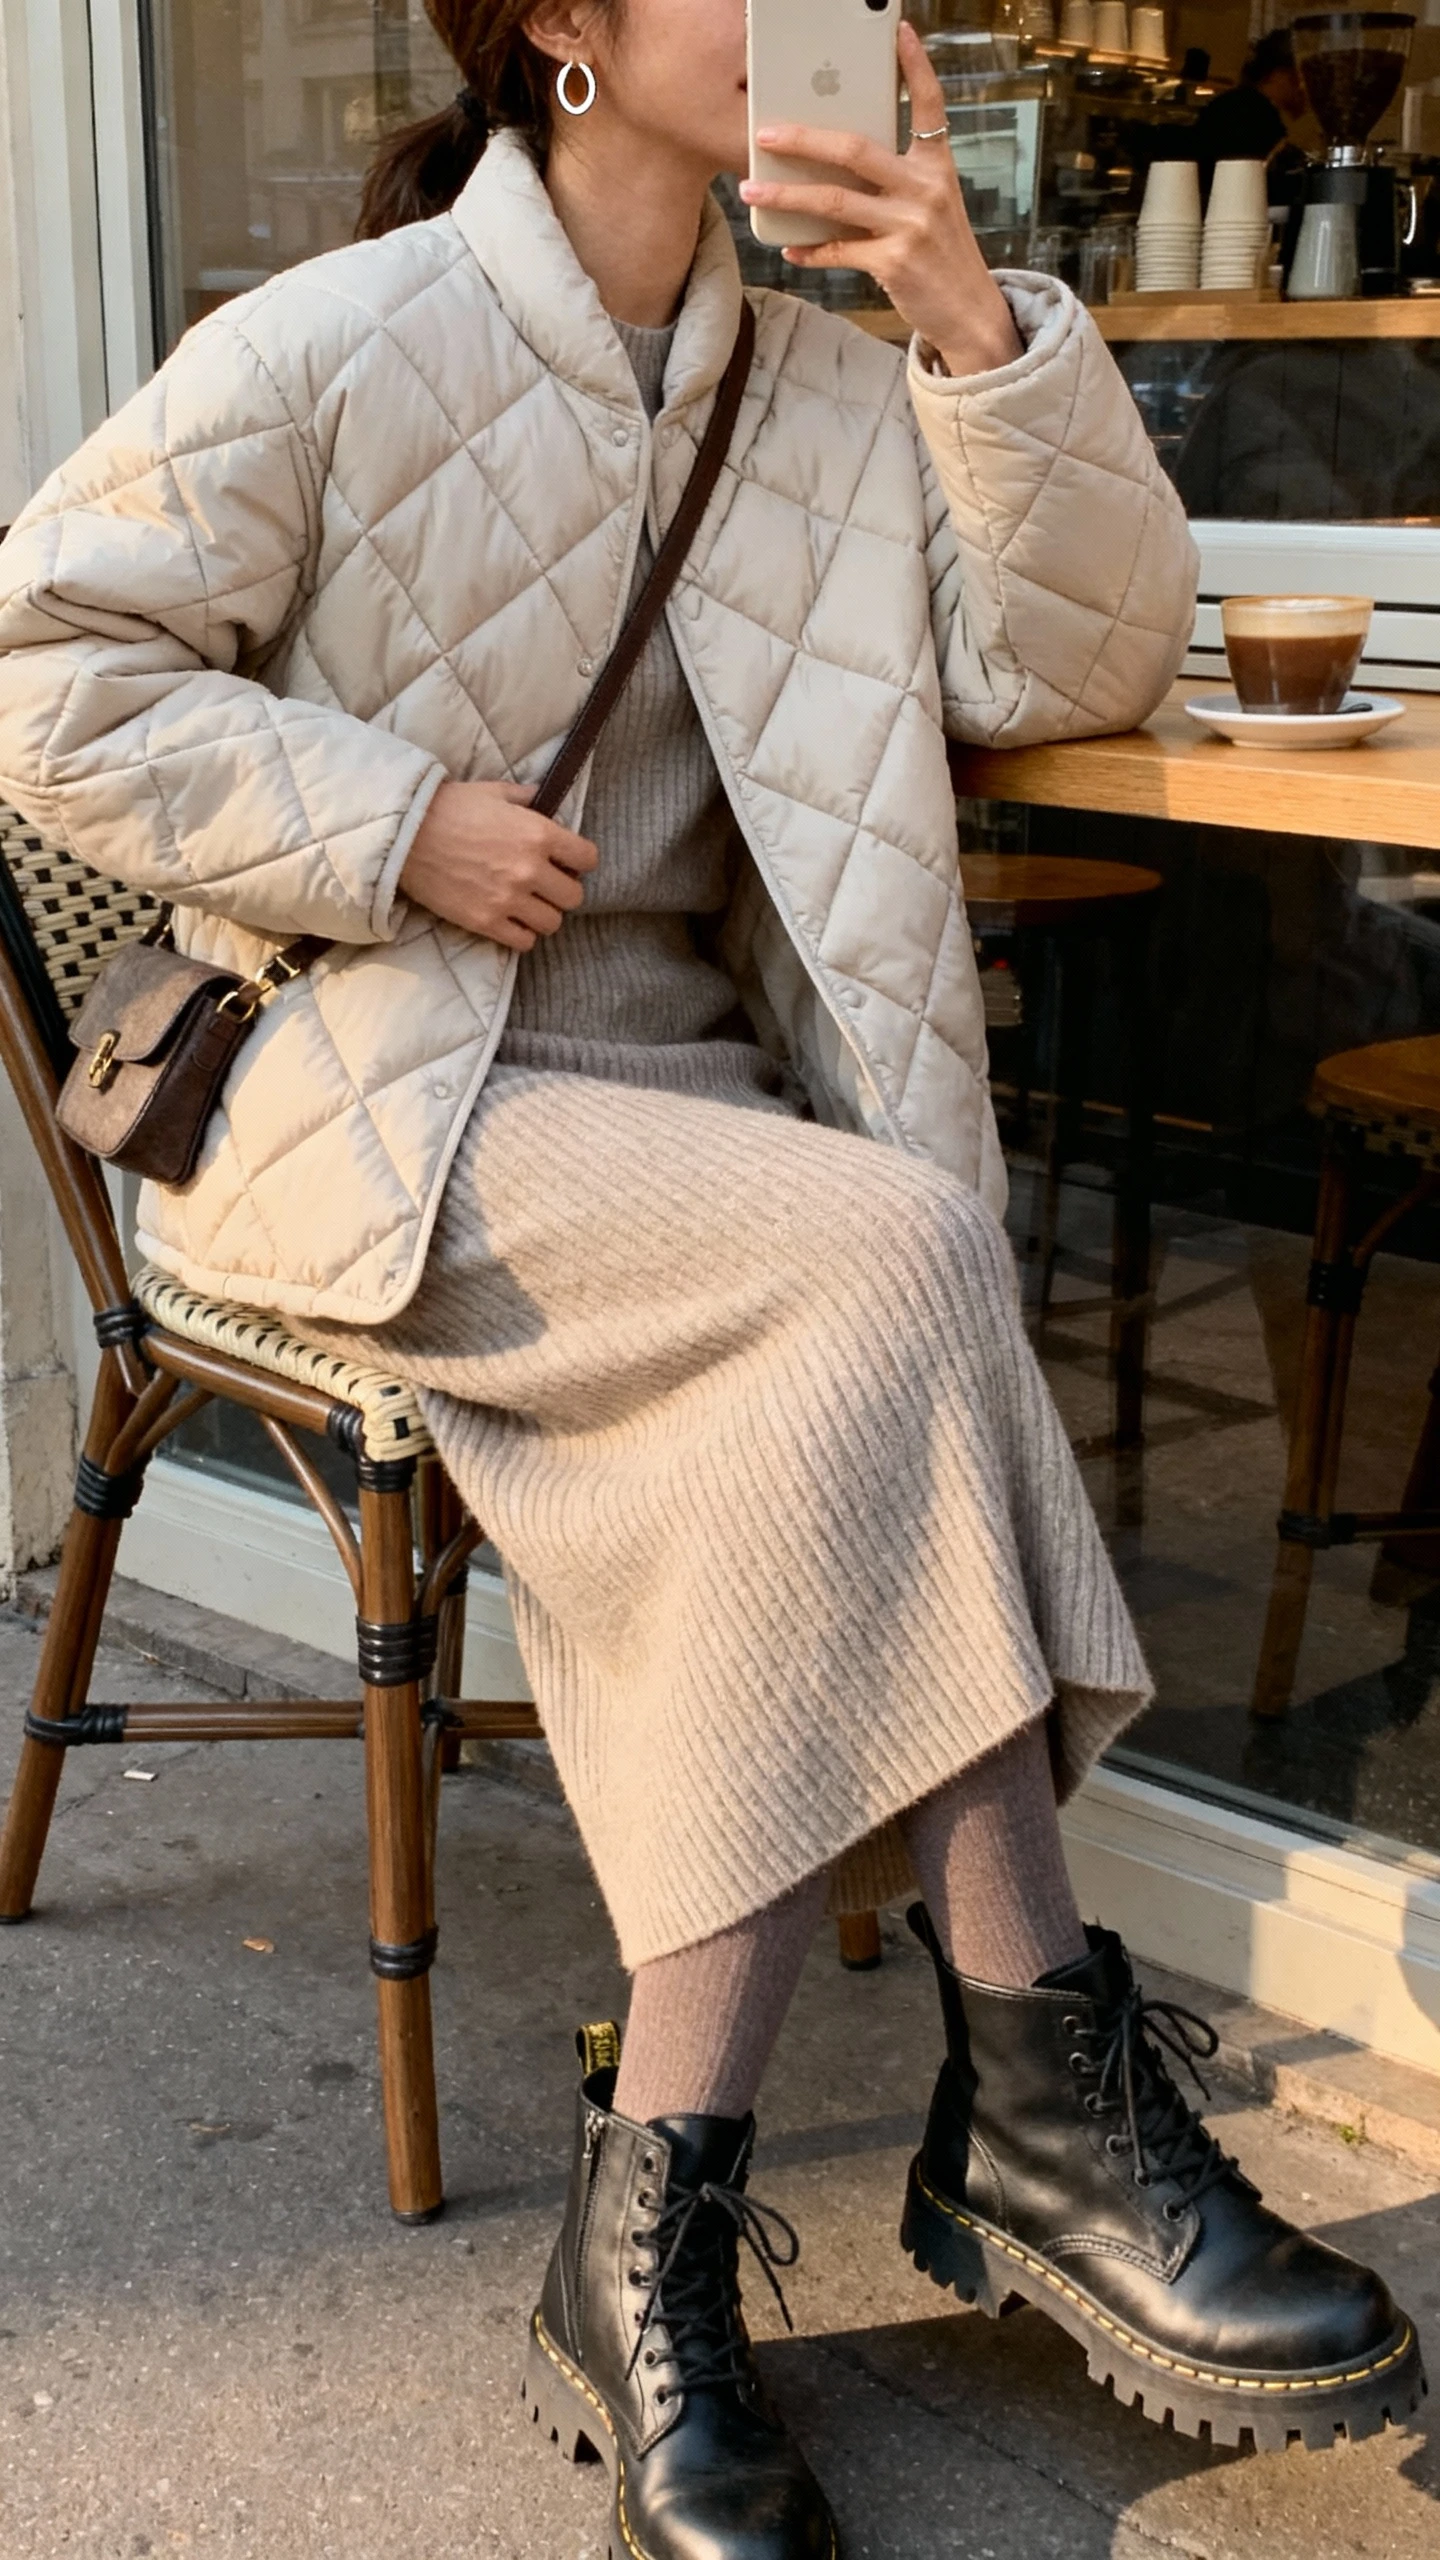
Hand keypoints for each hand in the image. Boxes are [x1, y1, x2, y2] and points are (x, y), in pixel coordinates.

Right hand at [399, 779, 598, 952]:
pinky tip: (511, 921)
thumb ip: (525, 798)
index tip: (568, 861)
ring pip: (552, 923)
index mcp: (538, 834)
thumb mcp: (493, 792)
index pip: (588, 858)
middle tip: (546, 886)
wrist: (406, 834)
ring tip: (528, 906)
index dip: (580, 860)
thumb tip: (542, 798)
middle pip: (574, 897)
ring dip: (543, 915)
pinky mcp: (486, 922)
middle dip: (562, 890)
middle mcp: (530, 869)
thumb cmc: (449, 807)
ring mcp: (508, 899)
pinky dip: (522, 934)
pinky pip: (524, 942)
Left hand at [740, 21, 1022, 379]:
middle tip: (764, 132)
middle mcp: (925, 189)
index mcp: (936, 166)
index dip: (915, 65)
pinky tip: (789, 246)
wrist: (970, 311)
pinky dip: (809, 250)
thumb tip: (836, 167)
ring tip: (753, 188)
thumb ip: (896, 181)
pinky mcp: (894, 263)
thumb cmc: (941, 255)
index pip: (930, 104)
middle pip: (854, 149)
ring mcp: (910, 225)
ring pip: (834, 200)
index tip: (898, 30)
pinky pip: (837, 250)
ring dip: (786, 194)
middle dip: (803, 138)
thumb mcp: (932, 207)